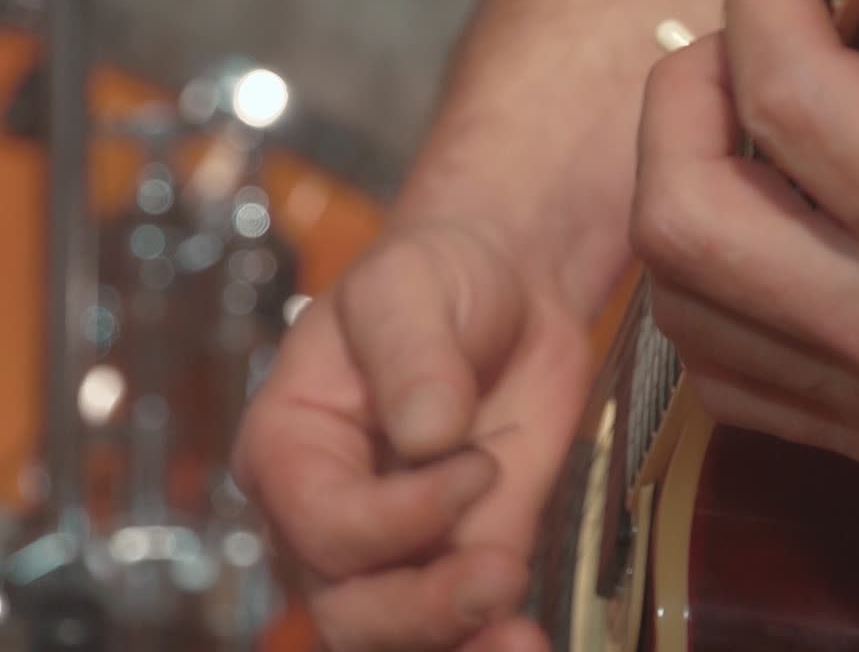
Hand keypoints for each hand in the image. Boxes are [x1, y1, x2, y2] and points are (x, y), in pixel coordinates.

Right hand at [233, 218, 591, 649]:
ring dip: (457, 644)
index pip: (320, 520)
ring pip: (398, 637)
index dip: (395, 516)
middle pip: (348, 608)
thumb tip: (426, 434)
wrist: (510, 287)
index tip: (475, 462)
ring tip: (520, 641)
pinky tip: (532, 642)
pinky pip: (467, 625)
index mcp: (293, 445)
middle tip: (498, 572)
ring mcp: (401, 546)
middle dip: (420, 609)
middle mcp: (331, 512)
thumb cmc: (437, 277)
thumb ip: (411, 353)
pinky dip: (493, 642)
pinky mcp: (470, 552)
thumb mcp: (409, 286)